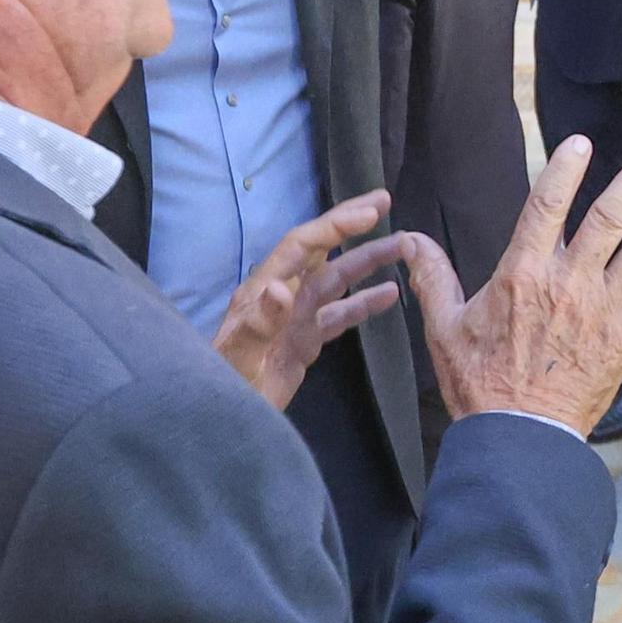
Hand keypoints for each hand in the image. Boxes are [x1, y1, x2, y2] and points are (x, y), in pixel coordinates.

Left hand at [213, 190, 409, 409]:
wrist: (219, 420)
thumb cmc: (225, 387)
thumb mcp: (239, 358)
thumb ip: (259, 324)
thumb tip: (282, 289)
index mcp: (264, 290)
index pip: (302, 246)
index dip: (335, 226)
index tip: (370, 213)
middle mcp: (282, 295)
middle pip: (321, 251)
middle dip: (350, 225)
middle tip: (384, 201)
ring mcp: (296, 318)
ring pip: (337, 280)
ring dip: (367, 261)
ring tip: (402, 246)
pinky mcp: (305, 341)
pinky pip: (340, 314)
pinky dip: (365, 302)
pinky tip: (391, 294)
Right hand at [404, 138, 621, 434]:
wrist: (517, 437)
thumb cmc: (479, 382)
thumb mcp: (444, 326)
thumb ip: (431, 277)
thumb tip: (408, 239)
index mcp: (524, 273)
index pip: (546, 207)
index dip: (565, 170)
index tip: (581, 143)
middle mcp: (569, 284)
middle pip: (608, 220)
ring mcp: (602, 312)